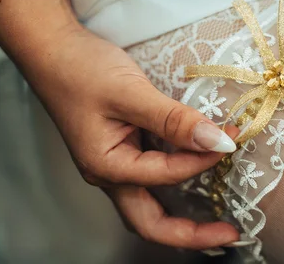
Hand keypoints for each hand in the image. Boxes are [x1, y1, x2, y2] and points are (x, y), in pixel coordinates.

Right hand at [23, 25, 238, 248]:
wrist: (52, 49)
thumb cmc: (82, 69)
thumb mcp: (130, 92)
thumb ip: (174, 120)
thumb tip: (217, 141)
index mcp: (107, 166)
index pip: (166, 174)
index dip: (202, 159)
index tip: (231, 139)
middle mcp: (110, 174)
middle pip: (151, 223)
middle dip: (191, 234)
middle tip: (229, 234)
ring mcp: (115, 164)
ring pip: (150, 205)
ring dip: (183, 216)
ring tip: (217, 219)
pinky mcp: (122, 150)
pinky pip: (152, 178)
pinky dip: (176, 182)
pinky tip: (195, 173)